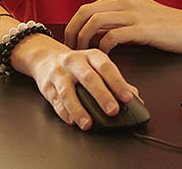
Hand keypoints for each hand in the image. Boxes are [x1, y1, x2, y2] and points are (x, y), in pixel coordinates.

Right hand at [11, 35, 142, 129]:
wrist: (45, 57)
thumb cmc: (76, 65)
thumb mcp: (95, 65)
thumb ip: (115, 81)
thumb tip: (136, 97)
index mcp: (91, 56)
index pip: (107, 67)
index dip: (118, 82)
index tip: (128, 98)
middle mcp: (74, 62)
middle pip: (89, 78)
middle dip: (102, 96)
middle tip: (113, 111)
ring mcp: (59, 74)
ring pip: (68, 92)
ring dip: (79, 110)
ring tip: (88, 124)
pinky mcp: (47, 87)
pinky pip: (56, 101)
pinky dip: (64, 113)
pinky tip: (72, 121)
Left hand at [65, 0, 181, 53]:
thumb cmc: (168, 27)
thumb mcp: (139, 16)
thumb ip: (118, 20)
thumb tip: (96, 33)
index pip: (87, 7)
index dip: (75, 26)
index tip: (72, 42)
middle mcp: (126, 0)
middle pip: (85, 11)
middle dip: (72, 32)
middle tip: (71, 50)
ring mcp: (134, 13)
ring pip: (95, 21)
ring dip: (84, 40)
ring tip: (83, 55)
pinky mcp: (142, 28)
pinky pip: (112, 36)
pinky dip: (103, 47)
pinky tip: (104, 57)